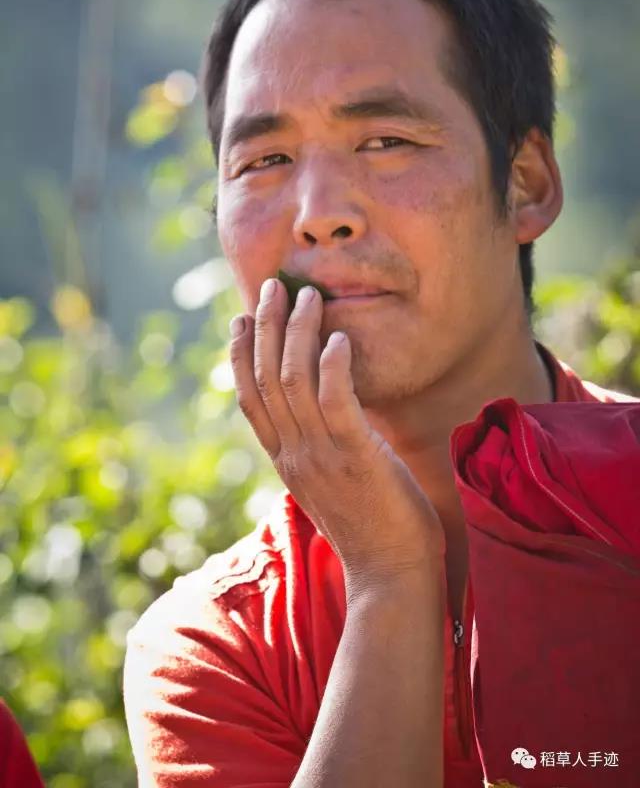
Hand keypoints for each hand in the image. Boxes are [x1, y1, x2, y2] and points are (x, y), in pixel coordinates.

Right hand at [228, 277, 445, 588]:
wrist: (391, 576)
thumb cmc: (370, 525)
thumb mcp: (330, 481)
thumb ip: (317, 445)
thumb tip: (322, 408)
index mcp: (285, 460)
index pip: (250, 399)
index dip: (242, 354)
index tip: (243, 317)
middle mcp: (294, 455)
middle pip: (266, 379)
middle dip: (267, 327)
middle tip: (273, 286)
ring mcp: (322, 457)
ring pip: (295, 383)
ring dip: (299, 334)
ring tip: (310, 296)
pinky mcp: (356, 458)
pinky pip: (336, 404)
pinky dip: (332, 367)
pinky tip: (338, 338)